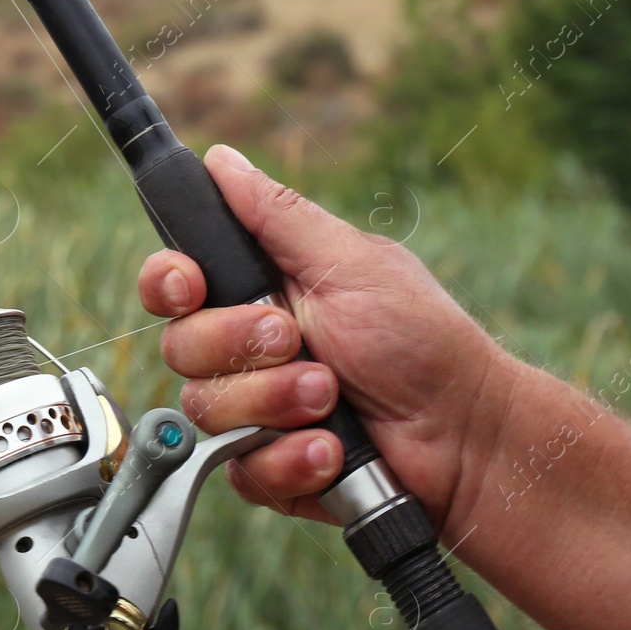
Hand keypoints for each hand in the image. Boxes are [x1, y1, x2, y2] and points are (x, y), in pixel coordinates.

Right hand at [136, 144, 517, 538]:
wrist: (463, 437)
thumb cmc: (422, 342)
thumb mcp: (351, 264)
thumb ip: (277, 215)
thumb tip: (222, 159)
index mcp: (262, 289)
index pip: (174, 282)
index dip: (167, 283)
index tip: (189, 287)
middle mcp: (248, 350)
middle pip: (180, 347)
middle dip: (241, 348)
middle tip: (299, 342)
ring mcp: (255, 411)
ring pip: (207, 412)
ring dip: (275, 404)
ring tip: (333, 399)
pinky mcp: (267, 467)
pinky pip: (240, 470)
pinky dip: (289, 459)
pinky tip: (331, 450)